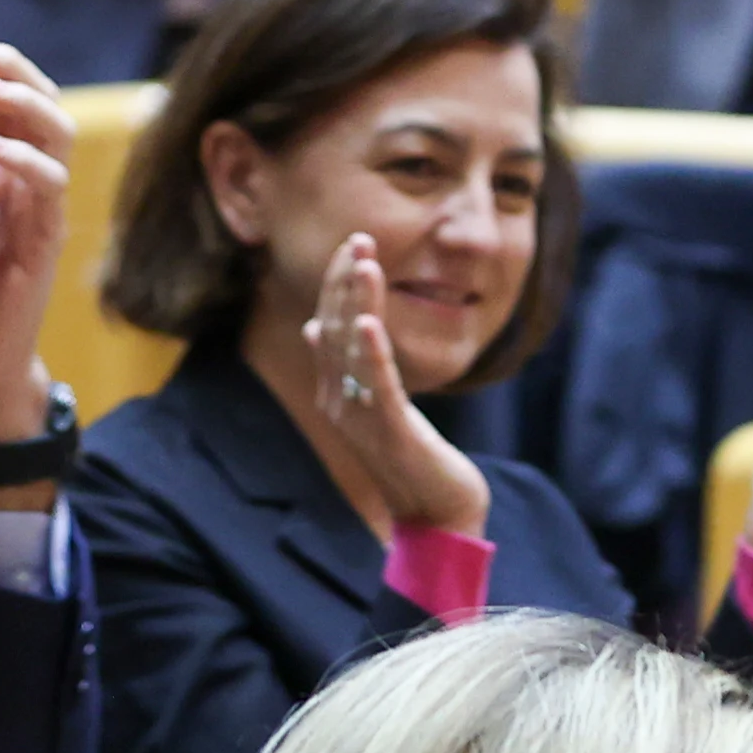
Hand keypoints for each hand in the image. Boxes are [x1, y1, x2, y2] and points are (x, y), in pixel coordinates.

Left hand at [0, 34, 72, 470]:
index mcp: (3, 169)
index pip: (11, 100)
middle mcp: (29, 184)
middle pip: (44, 106)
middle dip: (15, 71)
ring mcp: (42, 213)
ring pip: (59, 140)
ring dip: (29, 109)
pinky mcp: (43, 246)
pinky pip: (52, 194)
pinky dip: (28, 165)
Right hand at [300, 232, 489, 533]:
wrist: (438, 513)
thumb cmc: (412, 458)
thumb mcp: (377, 406)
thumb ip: (348, 368)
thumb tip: (314, 327)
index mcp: (335, 392)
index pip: (328, 325)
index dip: (337, 284)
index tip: (353, 244)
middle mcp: (339, 402)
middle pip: (335, 330)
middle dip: (344, 282)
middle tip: (359, 239)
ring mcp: (360, 419)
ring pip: (352, 350)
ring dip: (358, 301)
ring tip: (365, 262)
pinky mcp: (390, 433)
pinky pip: (377, 385)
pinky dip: (372, 350)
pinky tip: (368, 319)